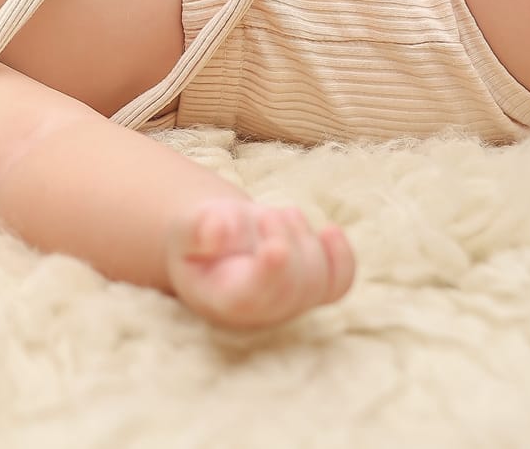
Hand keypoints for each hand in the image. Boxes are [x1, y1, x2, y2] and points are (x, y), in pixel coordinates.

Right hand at [165, 198, 354, 329]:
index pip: (253, 297)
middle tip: (264, 216)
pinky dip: (342, 258)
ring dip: (303, 236)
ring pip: (317, 280)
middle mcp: (260, 312)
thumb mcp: (186, 228)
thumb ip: (197, 230)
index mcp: (223, 300)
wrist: (218, 243)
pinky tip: (330, 231)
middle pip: (291, 285)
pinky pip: (338, 284)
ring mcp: (290, 304)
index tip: (276, 248)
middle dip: (284, 238)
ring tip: (277, 217)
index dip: (270, 275)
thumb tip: (218, 233)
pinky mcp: (311, 289)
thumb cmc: (198, 237)